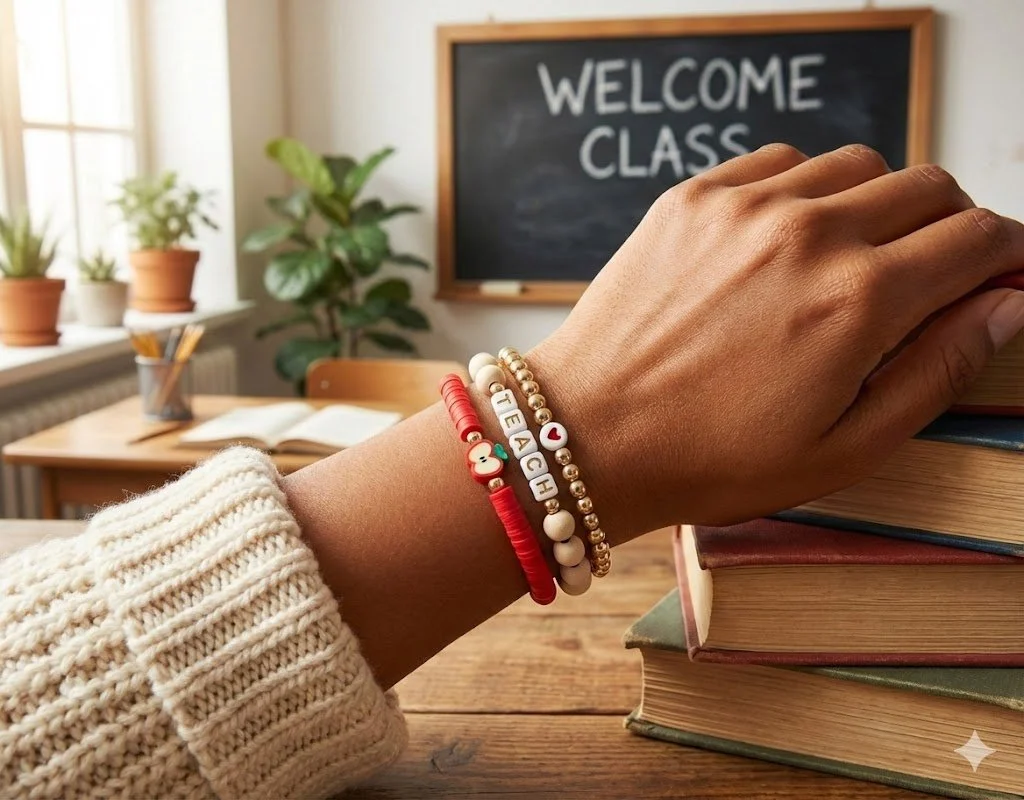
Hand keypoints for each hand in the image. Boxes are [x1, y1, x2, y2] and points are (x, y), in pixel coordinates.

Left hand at [530, 143, 1023, 540]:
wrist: (588, 436)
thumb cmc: (710, 459)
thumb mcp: (843, 448)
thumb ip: (937, 369)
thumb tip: (1008, 304)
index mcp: (857, 301)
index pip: (977, 239)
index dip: (1007, 252)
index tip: (1003, 271)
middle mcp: (807, 234)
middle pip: (927, 188)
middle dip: (951, 224)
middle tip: (936, 270)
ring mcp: (743, 206)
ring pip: (857, 164)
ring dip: (880, 202)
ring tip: (859, 256)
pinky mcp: (692, 197)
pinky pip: (781, 163)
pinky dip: (807, 189)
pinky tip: (791, 239)